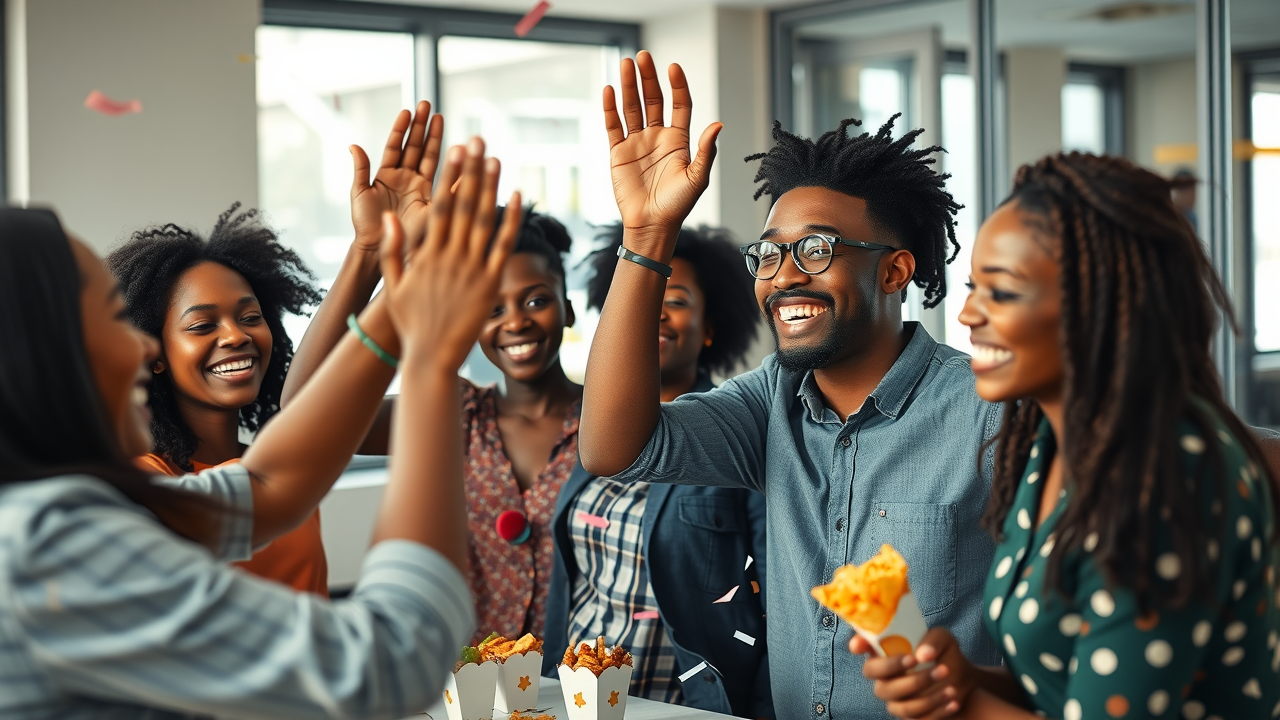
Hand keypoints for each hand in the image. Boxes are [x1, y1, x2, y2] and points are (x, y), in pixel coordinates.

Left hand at [350, 100, 443, 252]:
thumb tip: (353, 145)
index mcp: (387, 174)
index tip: (408, 111)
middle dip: (421, 125)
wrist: (378, 247)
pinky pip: (441, 180)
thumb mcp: (358, 193)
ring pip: (428, 157)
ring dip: (433, 137)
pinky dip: (449, 166)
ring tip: (439, 116)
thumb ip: (360, 169)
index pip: (395, 145)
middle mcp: (405, 177)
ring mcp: (419, 187)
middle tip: (427, 104)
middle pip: (414, 146)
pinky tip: (457, 150)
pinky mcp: (430, 199)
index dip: (401, 128)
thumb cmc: (365, 223)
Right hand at [378, 137, 521, 371]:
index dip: (449, 176)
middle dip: (471, 171)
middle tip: (479, 140)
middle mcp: (450, 257)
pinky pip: (503, 246)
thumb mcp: (394, 285)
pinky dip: (512, 221)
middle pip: (464, 205)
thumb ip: (393, 249)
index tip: (455, 151)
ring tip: (497, 158)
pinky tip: (519, 197)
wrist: (431, 357)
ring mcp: (471, 269)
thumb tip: (390, 216)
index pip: (439, 206)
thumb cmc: (411, 323)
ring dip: (492, 188)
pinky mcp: (490, 284)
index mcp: (426, 254)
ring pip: (485, 220)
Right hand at [604, 51, 720, 257]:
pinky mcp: (618, 152)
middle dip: (648, 78)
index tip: (673, 67)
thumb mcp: (696, 178)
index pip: (679, 105)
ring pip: (632, 108)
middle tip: (642, 57)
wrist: (651, 225)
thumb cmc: (677, 206)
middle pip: (653, 100)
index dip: (677, 86)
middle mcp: (657, 137)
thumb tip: (718, 124)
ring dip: (628, 86)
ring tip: (625, 64)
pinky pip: (613, 126)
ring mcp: (637, 143)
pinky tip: (609, 90)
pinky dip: (610, 108)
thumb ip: (705, 150)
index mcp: (678, 140)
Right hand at [852, 628, 975, 719]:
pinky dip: (938, 711)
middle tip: (936, 668)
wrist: (962, 679)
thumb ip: (933, 641)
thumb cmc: (944, 654)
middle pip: (882, 686)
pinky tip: (953, 701)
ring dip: (928, 698)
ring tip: (951, 686)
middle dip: (909, 679)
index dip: (857, 646)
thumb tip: (923, 655)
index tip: (859, 646)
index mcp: (885, 654)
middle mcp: (884, 679)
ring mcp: (895, 701)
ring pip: (903, 707)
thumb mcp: (943, 640)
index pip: (862, 648)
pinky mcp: (910, 718)